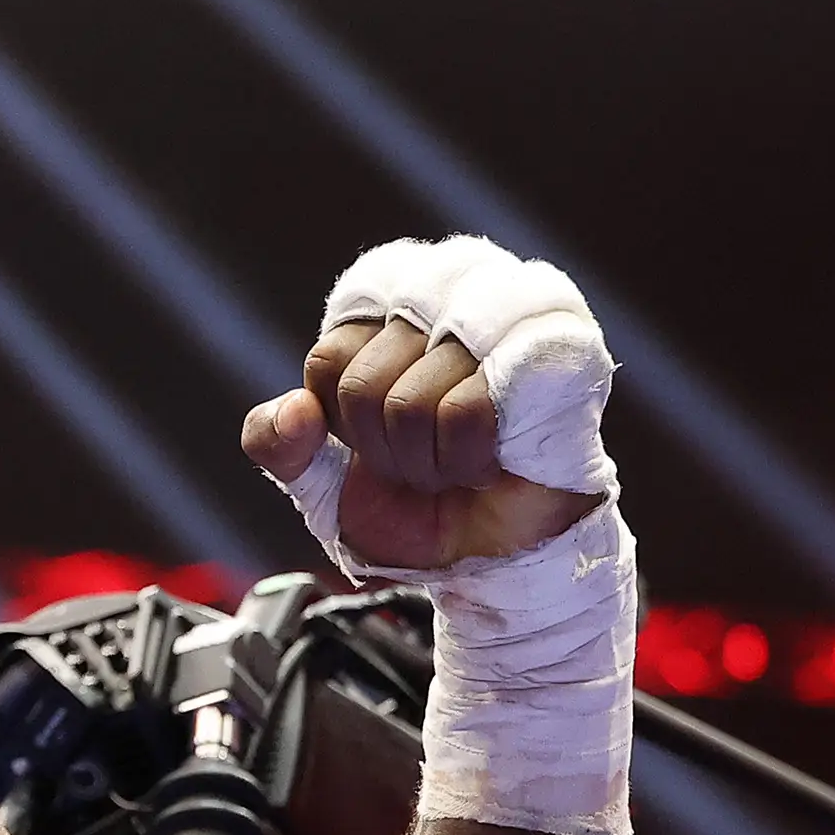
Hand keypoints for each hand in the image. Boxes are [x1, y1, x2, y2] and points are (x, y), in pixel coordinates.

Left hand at [243, 317, 604, 573]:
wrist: (497, 554)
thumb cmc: (420, 502)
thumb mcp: (321, 482)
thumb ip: (277, 444)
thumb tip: (294, 409)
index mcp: (393, 292)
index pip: (328, 359)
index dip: (346, 423)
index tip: (385, 439)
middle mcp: (455, 279)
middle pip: (363, 382)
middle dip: (384, 449)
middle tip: (425, 461)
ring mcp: (512, 305)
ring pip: (411, 397)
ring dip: (423, 458)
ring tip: (457, 464)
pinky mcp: (558, 346)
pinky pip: (466, 411)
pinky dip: (464, 461)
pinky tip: (491, 465)